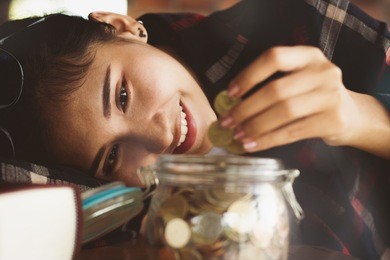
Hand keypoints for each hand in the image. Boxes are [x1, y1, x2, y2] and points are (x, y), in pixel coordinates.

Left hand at [220, 46, 366, 152]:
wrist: (351, 115)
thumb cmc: (313, 96)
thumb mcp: (299, 80)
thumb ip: (272, 84)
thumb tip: (230, 103)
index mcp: (309, 56)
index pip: (274, 57)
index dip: (248, 75)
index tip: (230, 93)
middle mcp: (322, 72)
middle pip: (276, 90)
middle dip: (246, 108)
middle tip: (227, 122)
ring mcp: (331, 96)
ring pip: (284, 112)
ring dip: (255, 126)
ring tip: (237, 135)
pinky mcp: (333, 120)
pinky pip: (292, 132)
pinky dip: (268, 140)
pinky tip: (252, 144)